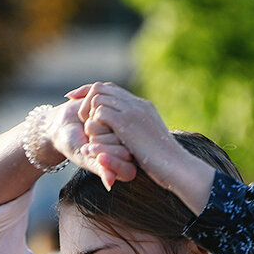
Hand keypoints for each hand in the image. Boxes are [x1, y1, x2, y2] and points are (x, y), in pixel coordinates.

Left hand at [68, 82, 184, 188]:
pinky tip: (93, 136)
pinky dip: (93, 122)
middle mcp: (137, 104)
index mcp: (144, 107)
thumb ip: (142, 136)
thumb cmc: (169, 162)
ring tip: (87, 128)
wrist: (177, 167)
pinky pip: (100, 112)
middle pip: (102, 87)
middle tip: (76, 113)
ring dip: (88, 111)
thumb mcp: (155, 143)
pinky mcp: (127, 123)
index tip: (77, 99)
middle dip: (85, 97)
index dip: (93, 92)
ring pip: (98, 96)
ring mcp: (133, 112)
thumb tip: (136, 140)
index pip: (112, 89)